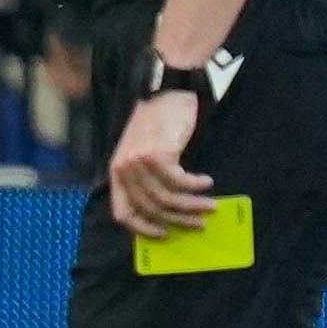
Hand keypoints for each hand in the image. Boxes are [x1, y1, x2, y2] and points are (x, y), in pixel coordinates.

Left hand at [103, 86, 212, 237]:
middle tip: (199, 223)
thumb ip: (148, 180)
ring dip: (192, 205)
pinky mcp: (156, 154)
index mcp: (116, 173)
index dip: (142, 228)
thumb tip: (170, 214)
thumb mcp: (144, 154)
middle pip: (151, 208)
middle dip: (178, 220)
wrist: (168, 92)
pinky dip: (196, 186)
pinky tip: (206, 182)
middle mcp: (123, 169)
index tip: (163, 235)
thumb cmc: (159, 125)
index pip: (123, 213)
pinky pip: (180, 182)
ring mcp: (138, 162)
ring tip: (210, 205)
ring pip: (167, 198)